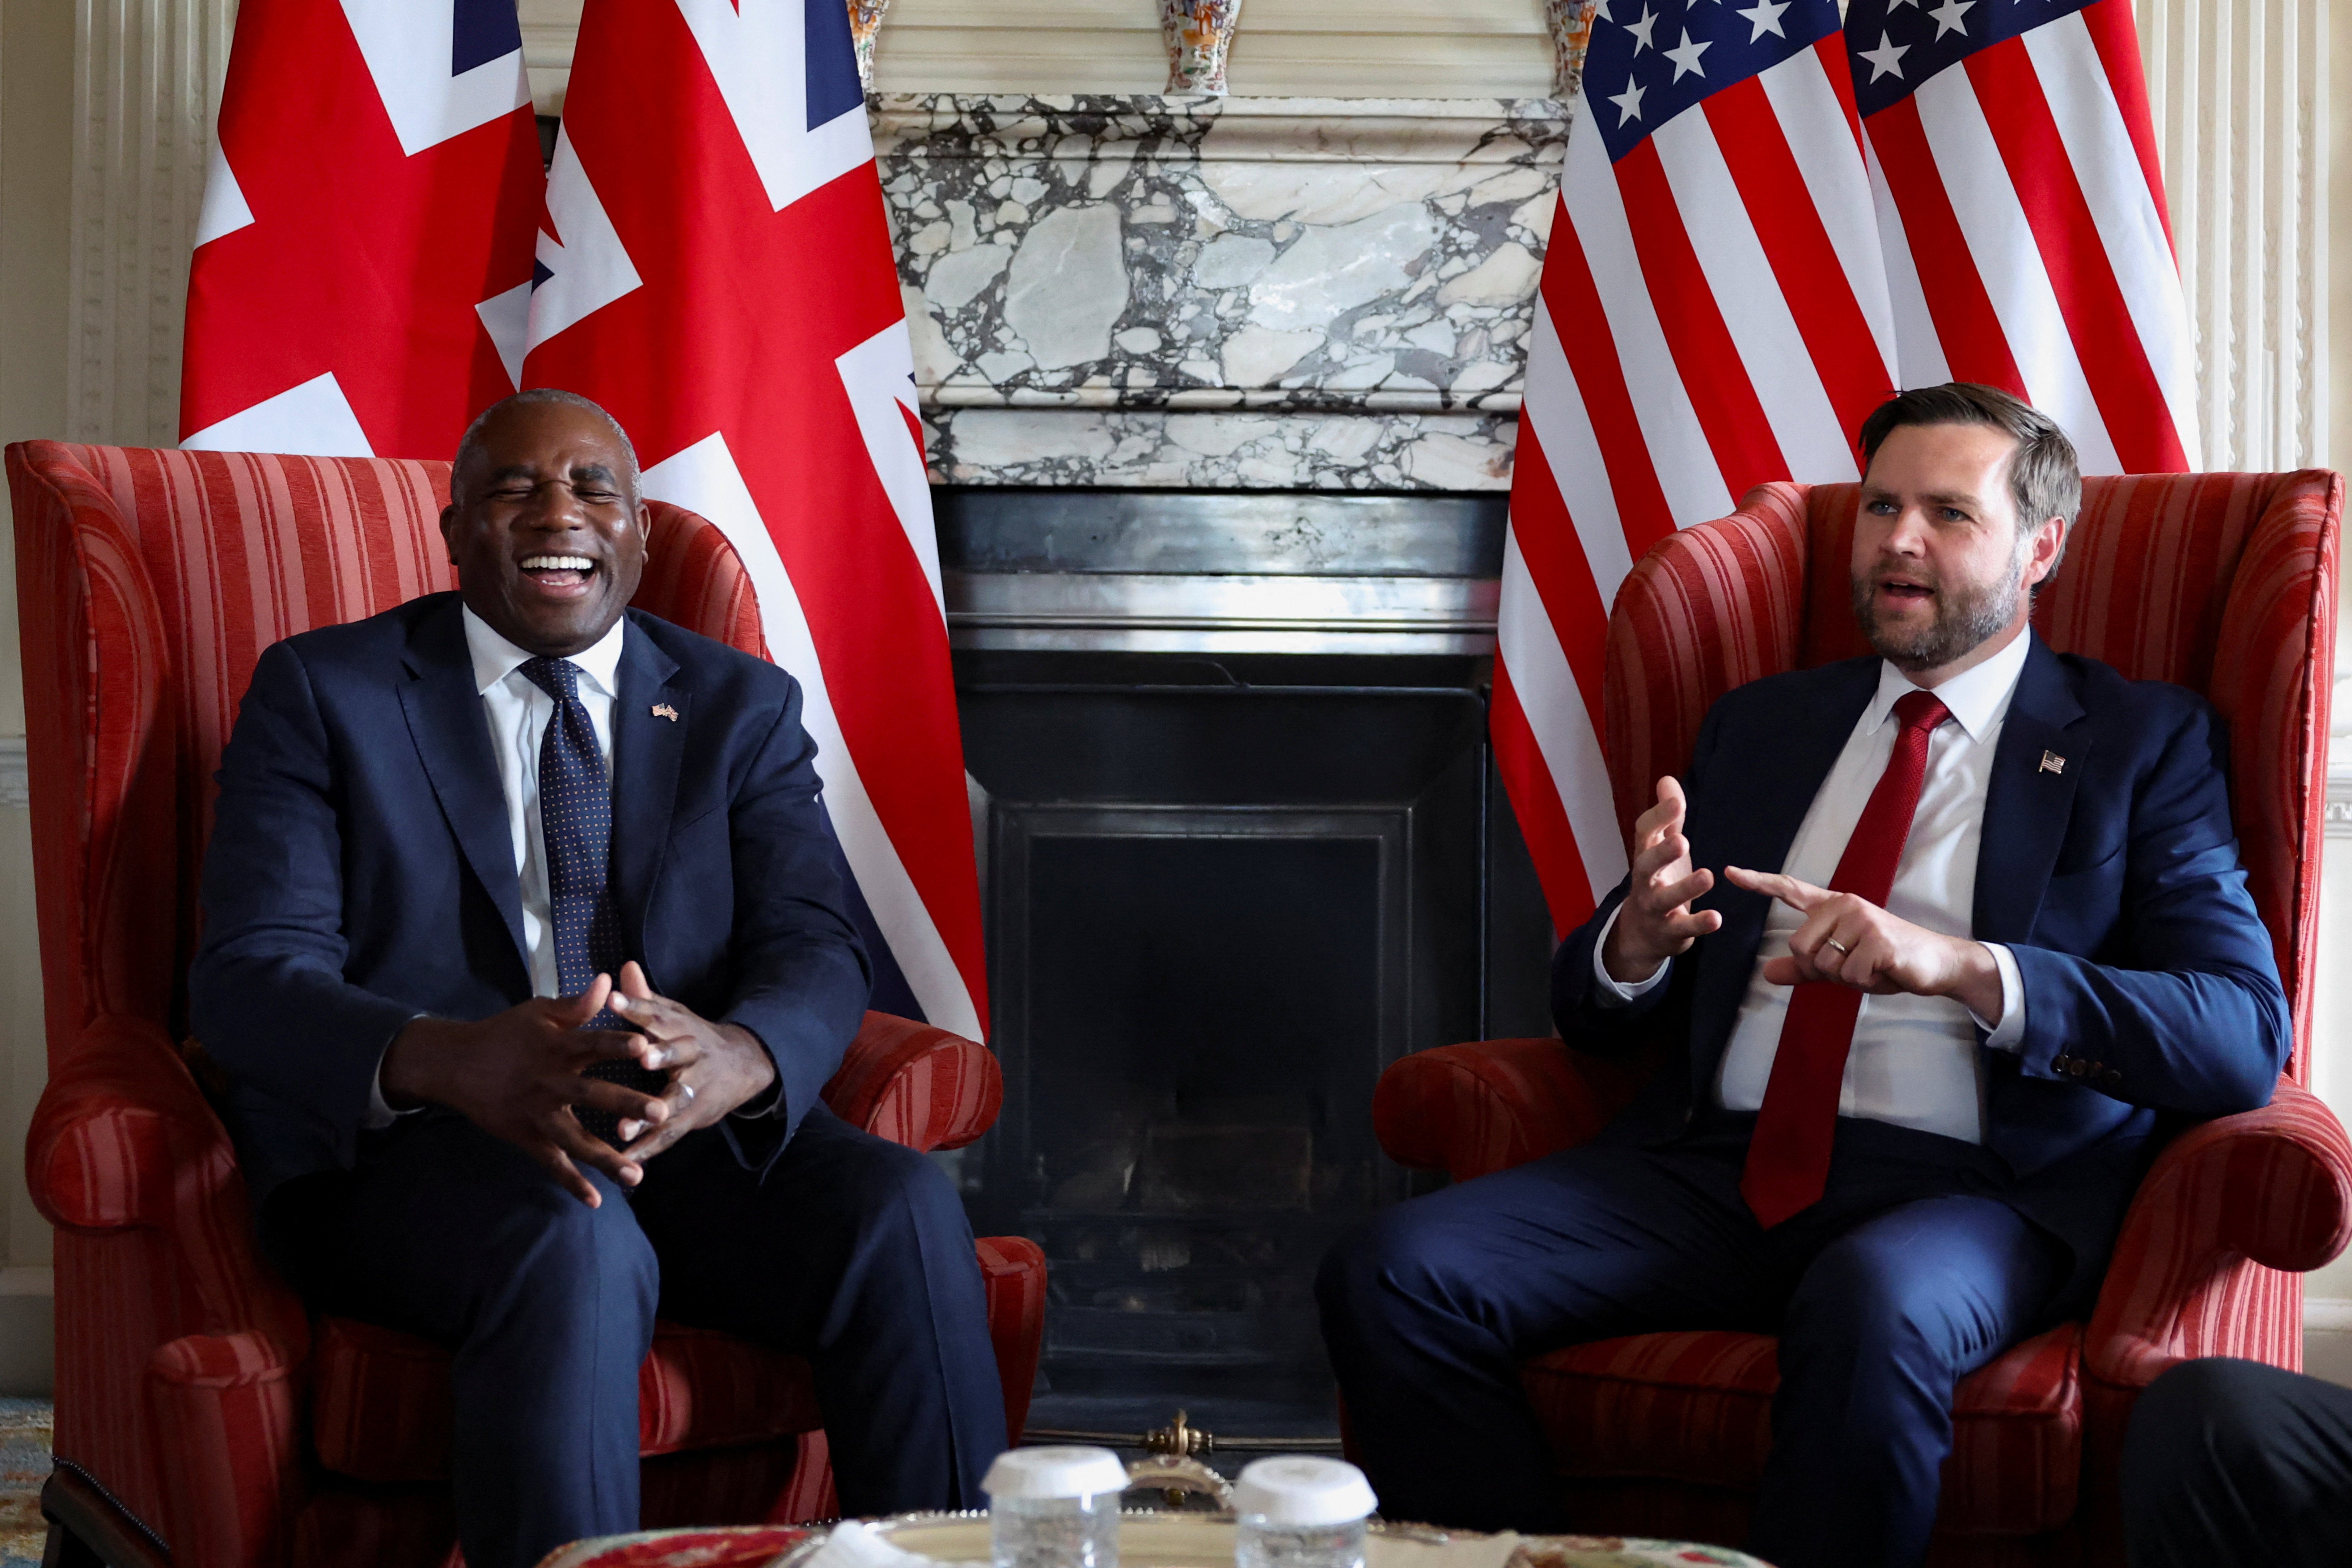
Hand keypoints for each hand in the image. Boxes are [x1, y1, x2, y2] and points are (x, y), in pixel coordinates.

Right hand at [379, 975, 670, 1206]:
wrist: (454, 1064)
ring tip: (637, 1176)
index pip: (594, 1044)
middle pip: (593, 1094)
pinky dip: (572, 1183)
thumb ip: (576, 1005)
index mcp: (557, 1048)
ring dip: (607, 1158)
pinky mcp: (526, 1136)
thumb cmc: (504, 1033)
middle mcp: (550, 1083)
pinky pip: (552, 1164)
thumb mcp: (538, 1013)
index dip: (620, 1045)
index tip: (648, 1047)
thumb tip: (609, 981)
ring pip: (576, 1140)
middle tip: (662, 1113)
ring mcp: (538, 1114)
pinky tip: (596, 1201)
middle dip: (628, 1104)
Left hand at [606, 961, 777, 1161]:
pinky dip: (650, 1147)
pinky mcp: (694, 1116)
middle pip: (678, 1054)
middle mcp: (693, 1056)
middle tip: (642, 1056)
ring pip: (675, 1101)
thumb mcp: (675, 1016)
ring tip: (623, 1129)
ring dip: (651, 1114)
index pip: (658, 1014)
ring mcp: (696, 1088)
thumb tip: (624, 966)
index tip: (613, 1001)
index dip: (638, 1006)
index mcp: (682, 1028)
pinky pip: (671, 1134)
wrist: (744, 1066)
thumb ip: (647, 998)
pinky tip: (626, 1160)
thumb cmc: (693, 1038)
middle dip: (661, 1055)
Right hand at [1601, 776, 1721, 983]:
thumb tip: (1667, 779)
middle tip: (1682, 841)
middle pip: (1646, 866)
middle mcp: (1645, 881)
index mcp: (1645, 856)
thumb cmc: (1657, 882)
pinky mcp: (1669, 932)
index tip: (1677, 802)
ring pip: (1665, 899)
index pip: (1645, 833)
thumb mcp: (1660, 849)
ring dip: (1685, 889)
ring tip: (1708, 875)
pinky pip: (1683, 928)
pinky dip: (1698, 924)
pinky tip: (1716, 917)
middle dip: (1662, 853)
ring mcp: (1654, 908)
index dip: (1659, 817)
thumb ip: (1668, 818)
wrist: (1640, 934)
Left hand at [1723, 866, 2001, 1015]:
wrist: (1933, 964)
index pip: (1789, 889)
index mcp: (1832, 907)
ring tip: (1870, 966)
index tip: (1729, 872)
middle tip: (1853, 965)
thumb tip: (1767, 973)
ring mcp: (1862, 920)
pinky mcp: (1878, 941)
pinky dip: (1864, 982)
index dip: (1758, 882)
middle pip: (1799, 946)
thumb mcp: (1839, 966)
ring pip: (1823, 964)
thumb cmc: (1884, 961)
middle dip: (1821, 968)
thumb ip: (1804, 969)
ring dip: (1845, 977)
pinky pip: (1848, 975)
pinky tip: (1883, 970)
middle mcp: (1844, 906)